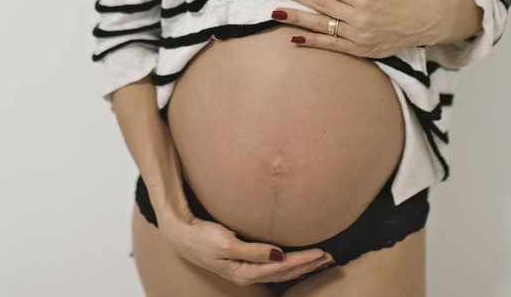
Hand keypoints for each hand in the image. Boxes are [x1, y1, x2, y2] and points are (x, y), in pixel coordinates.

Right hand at [157, 212, 333, 285]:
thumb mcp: (226, 243)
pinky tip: (296, 266)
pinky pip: (272, 269)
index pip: (282, 267)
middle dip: (309, 265)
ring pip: (281, 272)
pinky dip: (288, 268)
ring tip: (321, 262)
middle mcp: (247, 275)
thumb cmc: (201, 237)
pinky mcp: (242, 263)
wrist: (180, 235)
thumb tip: (279, 255)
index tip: (322, 252)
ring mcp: (245, 270)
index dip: (303, 260)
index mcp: (244, 271)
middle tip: (330, 258)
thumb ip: (253, 251)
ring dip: (302, 267)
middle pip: (285, 273)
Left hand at [270, 0, 453, 57]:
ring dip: (297, 18)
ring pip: (322, 25)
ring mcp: (360, 35)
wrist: (422, 22)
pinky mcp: (361, 50)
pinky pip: (331, 45)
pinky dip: (312, 42)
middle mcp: (360, 16)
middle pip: (321, 5)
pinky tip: (293, 38)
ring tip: (276, 13)